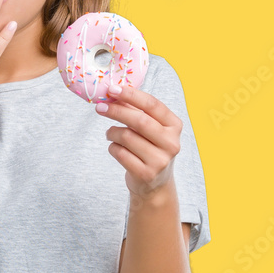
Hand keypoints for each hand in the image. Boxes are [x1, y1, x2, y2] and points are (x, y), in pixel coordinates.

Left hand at [94, 84, 181, 198]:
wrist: (154, 183)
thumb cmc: (148, 147)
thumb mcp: (147, 128)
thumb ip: (134, 110)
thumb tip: (113, 93)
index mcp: (174, 126)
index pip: (152, 105)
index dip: (131, 95)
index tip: (112, 89)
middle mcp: (171, 143)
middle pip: (139, 121)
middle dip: (116, 111)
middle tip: (100, 107)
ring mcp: (160, 160)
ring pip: (126, 137)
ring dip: (112, 132)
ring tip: (110, 134)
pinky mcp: (146, 174)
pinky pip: (120, 153)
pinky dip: (112, 147)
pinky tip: (116, 148)